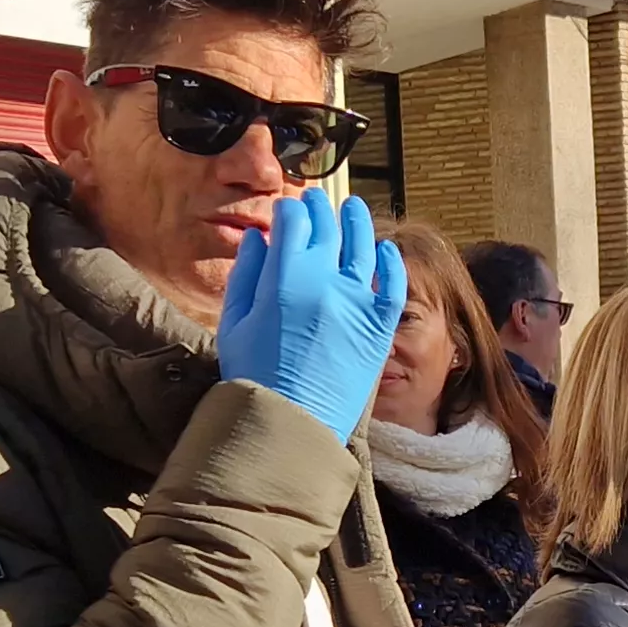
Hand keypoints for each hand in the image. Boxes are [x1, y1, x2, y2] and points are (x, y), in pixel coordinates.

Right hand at [212, 189, 404, 442]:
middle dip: (318, 208)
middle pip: (327, 227)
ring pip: (364, 245)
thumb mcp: (235, 321)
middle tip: (314, 202)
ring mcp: (357, 302)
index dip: (288, 210)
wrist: (289, 424)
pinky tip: (384, 250)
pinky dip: (390, 262)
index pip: (292, 221)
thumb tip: (259, 238)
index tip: (285, 211)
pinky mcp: (380, 326)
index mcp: (284, 278)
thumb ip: (246, 274)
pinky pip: (393, 283)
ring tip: (352, 210)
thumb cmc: (254, 376)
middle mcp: (325, 282)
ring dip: (357, 221)